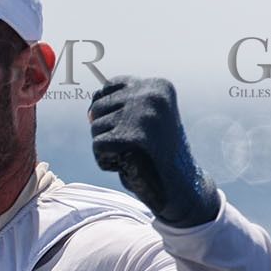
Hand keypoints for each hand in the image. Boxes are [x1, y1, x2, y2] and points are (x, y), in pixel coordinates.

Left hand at [88, 76, 219, 228]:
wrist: (180, 185)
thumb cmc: (156, 153)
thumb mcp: (141, 119)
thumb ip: (115, 105)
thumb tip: (90, 111)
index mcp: (158, 85)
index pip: (110, 86)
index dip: (114, 112)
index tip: (138, 128)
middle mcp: (151, 95)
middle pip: (98, 107)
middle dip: (109, 131)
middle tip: (136, 145)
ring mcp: (141, 115)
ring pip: (95, 127)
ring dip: (109, 147)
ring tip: (134, 154)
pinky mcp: (131, 137)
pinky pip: (97, 147)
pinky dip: (107, 161)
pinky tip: (129, 165)